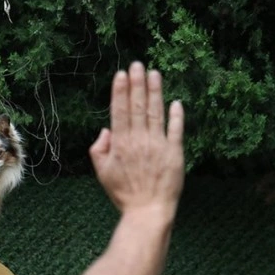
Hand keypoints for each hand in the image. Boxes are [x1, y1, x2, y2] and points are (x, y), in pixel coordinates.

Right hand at [90, 62, 184, 217]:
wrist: (148, 210)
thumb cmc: (123, 193)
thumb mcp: (101, 173)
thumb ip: (98, 149)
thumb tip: (106, 131)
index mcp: (120, 143)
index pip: (120, 111)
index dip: (120, 91)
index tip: (121, 74)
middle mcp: (139, 140)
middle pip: (137, 106)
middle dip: (137, 84)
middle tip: (137, 64)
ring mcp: (158, 144)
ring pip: (156, 112)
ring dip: (155, 92)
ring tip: (154, 74)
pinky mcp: (175, 152)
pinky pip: (176, 130)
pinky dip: (176, 116)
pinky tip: (175, 102)